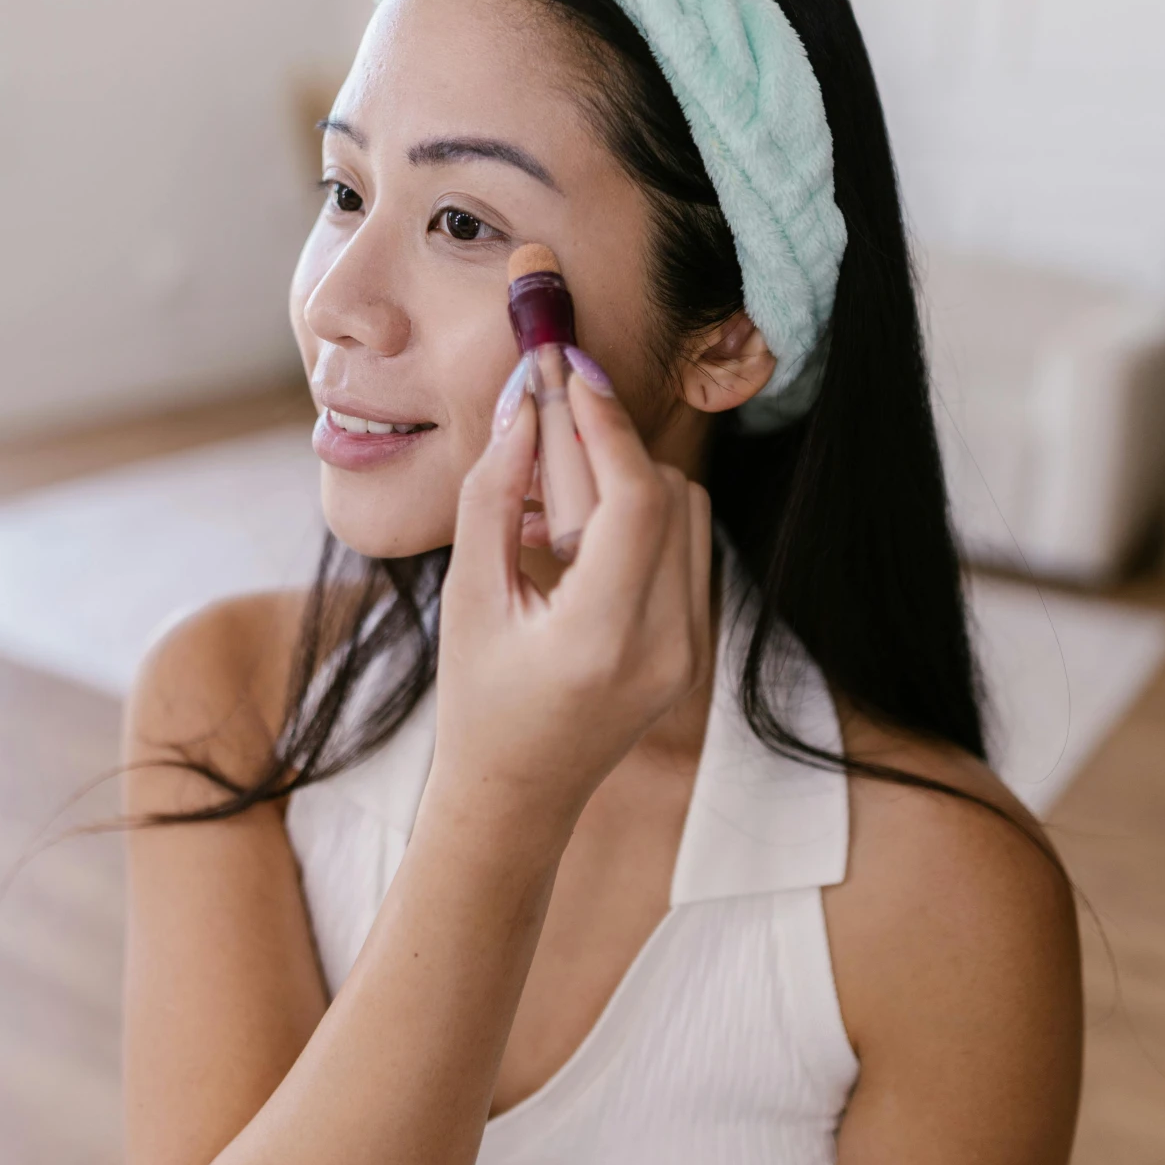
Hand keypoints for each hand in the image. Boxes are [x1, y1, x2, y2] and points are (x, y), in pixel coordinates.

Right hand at [433, 371, 712, 826]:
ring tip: (549, 509)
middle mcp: (666, 645)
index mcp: (603, 639)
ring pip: (687, 513)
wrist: (518, 795)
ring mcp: (692, 650)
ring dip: (625, 483)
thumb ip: (493, 494)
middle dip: (609, 450)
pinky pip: (684, 548)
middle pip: (671, 495)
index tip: (572, 370)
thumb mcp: (467, 597)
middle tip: (544, 437)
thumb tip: (524, 405)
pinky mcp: (697, 646)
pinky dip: (638, 521)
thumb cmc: (478, 701)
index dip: (608, 423)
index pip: (637, 500)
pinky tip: (575, 541)